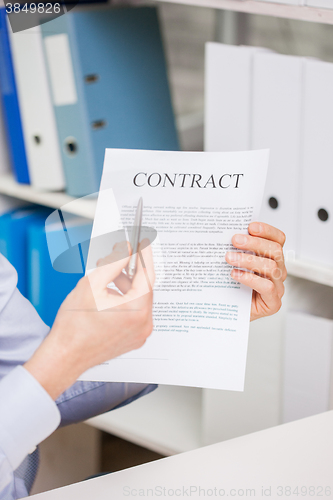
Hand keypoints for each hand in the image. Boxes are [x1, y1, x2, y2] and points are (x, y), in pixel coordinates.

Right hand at [24, 239, 154, 399]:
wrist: (64, 356)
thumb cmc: (74, 326)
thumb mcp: (92, 284)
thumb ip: (114, 262)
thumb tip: (126, 249)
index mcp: (137, 310)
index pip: (147, 275)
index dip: (144, 255)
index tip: (143, 242)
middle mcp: (144, 324)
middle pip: (143, 288)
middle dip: (129, 271)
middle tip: (117, 256)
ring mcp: (140, 334)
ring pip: (138, 300)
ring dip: (124, 286)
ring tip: (105, 277)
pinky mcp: (133, 339)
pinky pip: (134, 313)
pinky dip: (124, 301)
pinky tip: (108, 295)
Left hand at [225, 222, 286, 320]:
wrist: (227, 313)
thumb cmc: (231, 287)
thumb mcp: (233, 263)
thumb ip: (236, 249)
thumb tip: (226, 233)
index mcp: (272, 258)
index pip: (278, 239)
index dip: (267, 230)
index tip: (250, 226)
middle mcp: (278, 271)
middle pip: (275, 250)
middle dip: (254, 243)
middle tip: (235, 240)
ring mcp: (277, 287)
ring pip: (272, 267)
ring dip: (248, 260)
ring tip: (230, 258)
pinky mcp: (273, 303)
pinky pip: (267, 287)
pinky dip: (250, 278)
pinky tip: (235, 275)